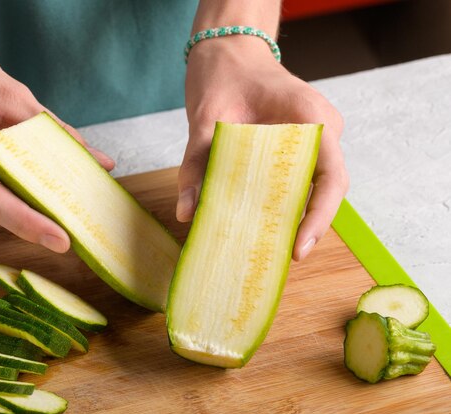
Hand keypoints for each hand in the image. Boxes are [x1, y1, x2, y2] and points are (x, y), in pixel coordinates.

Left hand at [179, 36, 348, 260]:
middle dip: (308, 223)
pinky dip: (284, 200)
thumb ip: (196, 163)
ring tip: (271, 246)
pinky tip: (263, 221)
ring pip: (314, 184)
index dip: (319, 215)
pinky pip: (299, 176)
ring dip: (296, 214)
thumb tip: (187, 212)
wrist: (229, 52)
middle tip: (283, 255)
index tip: (299, 246)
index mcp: (310, 115)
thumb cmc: (224, 74)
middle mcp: (320, 128)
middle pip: (327, 186)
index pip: (331, 174)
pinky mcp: (298, 144)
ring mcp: (313, 136)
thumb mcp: (204, 117)